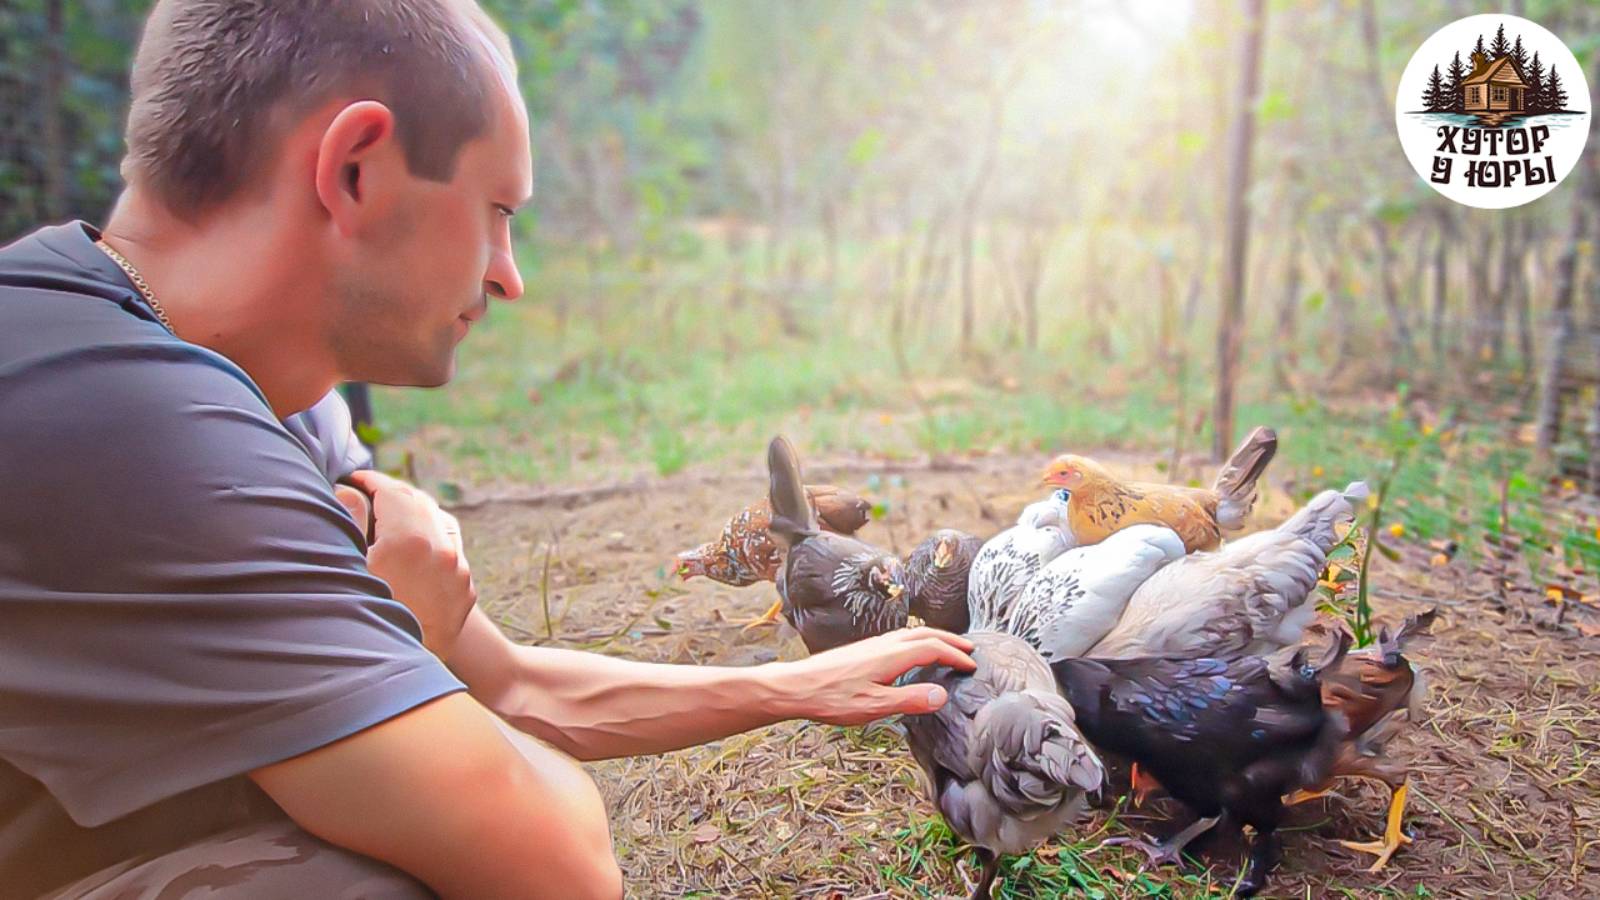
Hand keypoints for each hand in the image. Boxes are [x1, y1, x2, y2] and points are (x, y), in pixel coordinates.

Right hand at [335, 471, 475, 658]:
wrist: (401, 675)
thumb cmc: (362, 622)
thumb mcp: (348, 570)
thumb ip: (349, 523)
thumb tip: (350, 492)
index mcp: (410, 539)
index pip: (391, 491)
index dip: (371, 480)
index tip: (355, 477)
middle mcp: (442, 550)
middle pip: (418, 502)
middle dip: (393, 493)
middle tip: (369, 491)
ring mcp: (459, 570)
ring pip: (440, 523)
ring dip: (416, 512)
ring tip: (392, 513)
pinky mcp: (466, 588)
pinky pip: (452, 549)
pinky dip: (433, 538)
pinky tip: (415, 544)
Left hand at [772, 627, 976, 724]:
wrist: (796, 686)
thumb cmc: (831, 698)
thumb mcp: (873, 706)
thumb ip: (909, 700)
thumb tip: (942, 694)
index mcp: (890, 655)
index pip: (932, 648)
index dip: (955, 655)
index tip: (972, 664)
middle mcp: (883, 644)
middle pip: (924, 633)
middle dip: (949, 639)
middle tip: (969, 649)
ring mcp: (872, 645)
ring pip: (911, 633)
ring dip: (934, 638)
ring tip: (948, 648)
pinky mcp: (862, 650)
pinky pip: (899, 638)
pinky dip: (917, 641)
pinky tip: (912, 655)